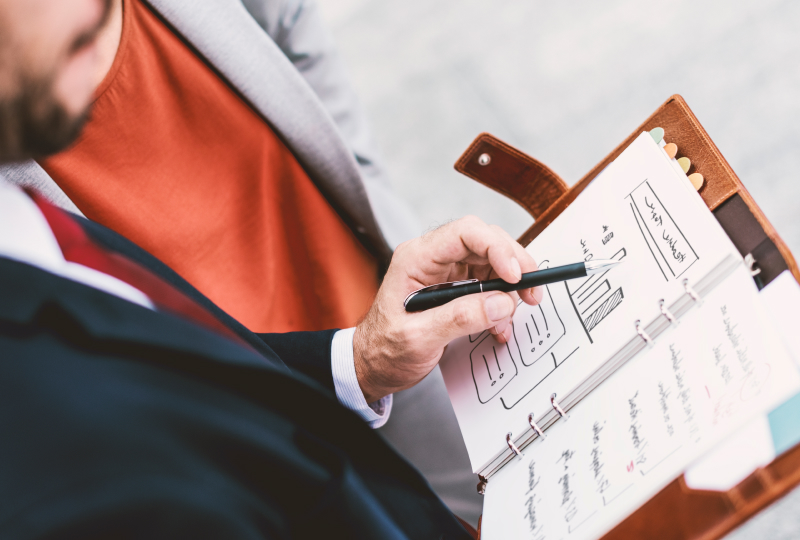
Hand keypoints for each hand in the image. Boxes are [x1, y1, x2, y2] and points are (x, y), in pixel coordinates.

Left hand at [353, 216, 543, 402]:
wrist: (372, 366)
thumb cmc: (383, 350)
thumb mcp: (418, 338)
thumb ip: (459, 318)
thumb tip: (502, 303)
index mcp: (416, 259)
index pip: (464, 233)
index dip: (496, 248)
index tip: (515, 275)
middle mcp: (432, 259)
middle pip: (484, 242)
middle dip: (513, 264)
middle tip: (531, 292)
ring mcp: (444, 273)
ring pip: (490, 262)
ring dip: (510, 286)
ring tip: (514, 314)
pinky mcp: (454, 289)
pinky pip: (487, 284)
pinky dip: (501, 303)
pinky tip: (500, 325)